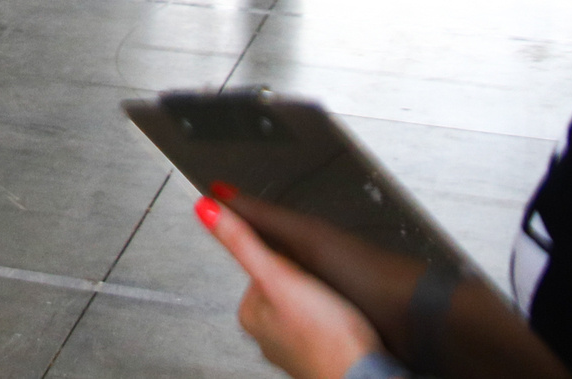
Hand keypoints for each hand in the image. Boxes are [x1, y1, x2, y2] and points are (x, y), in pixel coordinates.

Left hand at [199, 196, 383, 378]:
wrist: (365, 377)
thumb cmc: (327, 337)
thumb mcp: (277, 276)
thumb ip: (242, 243)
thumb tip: (205, 209)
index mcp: (249, 314)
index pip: (262, 263)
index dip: (287, 257)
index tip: (303, 264)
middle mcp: (265, 335)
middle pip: (282, 285)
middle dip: (302, 279)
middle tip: (323, 287)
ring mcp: (292, 347)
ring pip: (302, 306)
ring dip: (318, 299)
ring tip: (335, 303)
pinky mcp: (319, 355)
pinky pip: (321, 326)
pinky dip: (330, 320)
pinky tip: (342, 321)